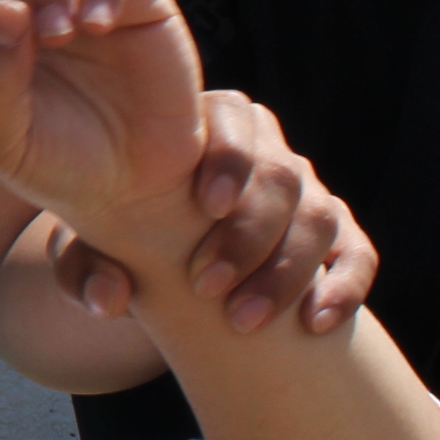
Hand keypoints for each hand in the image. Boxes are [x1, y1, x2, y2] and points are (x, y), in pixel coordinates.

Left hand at [50, 91, 378, 336]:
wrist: (168, 275)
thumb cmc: (120, 242)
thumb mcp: (85, 250)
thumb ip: (81, 267)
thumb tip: (110, 299)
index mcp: (207, 128)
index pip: (233, 117)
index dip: (230, 158)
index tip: (207, 207)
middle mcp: (266, 152)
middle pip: (282, 174)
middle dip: (248, 235)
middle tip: (207, 287)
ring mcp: (307, 193)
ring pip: (319, 216)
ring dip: (285, 272)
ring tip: (245, 321)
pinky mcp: (337, 238)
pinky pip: (358, 252)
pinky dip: (344, 284)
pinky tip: (316, 322)